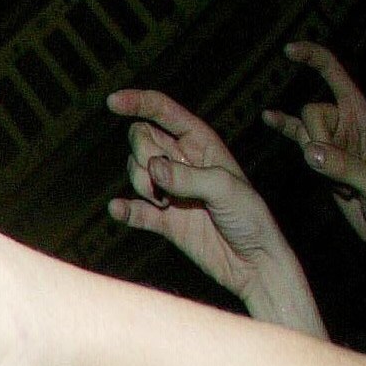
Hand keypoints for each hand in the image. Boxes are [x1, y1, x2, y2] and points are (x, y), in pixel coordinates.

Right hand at [107, 88, 319, 328]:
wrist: (252, 263)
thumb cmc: (251, 219)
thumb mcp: (227, 190)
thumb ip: (189, 177)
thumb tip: (153, 168)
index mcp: (203, 145)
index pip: (165, 113)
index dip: (139, 103)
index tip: (112, 102)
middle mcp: (183, 163)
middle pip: (141, 140)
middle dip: (143, 157)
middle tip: (164, 182)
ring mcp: (170, 191)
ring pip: (134, 171)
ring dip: (141, 185)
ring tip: (167, 204)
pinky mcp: (161, 220)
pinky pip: (132, 209)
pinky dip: (124, 209)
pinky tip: (120, 210)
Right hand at [261, 42, 365, 253]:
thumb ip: (346, 168)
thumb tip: (310, 151)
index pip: (338, 79)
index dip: (316, 60)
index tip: (290, 50)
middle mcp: (349, 129)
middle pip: (313, 111)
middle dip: (314, 136)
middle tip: (335, 170)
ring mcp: (335, 145)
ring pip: (304, 131)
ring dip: (308, 151)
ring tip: (338, 183)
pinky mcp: (325, 162)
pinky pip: (300, 140)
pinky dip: (285, 130)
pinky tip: (268, 118)